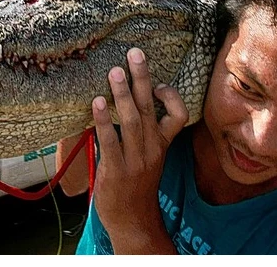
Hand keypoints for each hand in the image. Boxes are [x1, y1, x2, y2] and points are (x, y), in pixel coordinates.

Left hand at [92, 47, 187, 253]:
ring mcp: (135, 160)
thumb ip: (142, 134)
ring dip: (124, 95)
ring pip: (133, 121)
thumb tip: (128, 103)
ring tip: (114, 72)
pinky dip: (104, 121)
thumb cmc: (138, 186)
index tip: (159, 84)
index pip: (179, 116)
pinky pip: (111, 141)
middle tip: (134, 53)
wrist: (134, 222)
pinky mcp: (116, 171)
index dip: (171, 97)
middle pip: (151, 108)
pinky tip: (97, 103)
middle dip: (143, 78)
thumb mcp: (149, 158)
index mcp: (162, 145)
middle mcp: (152, 149)